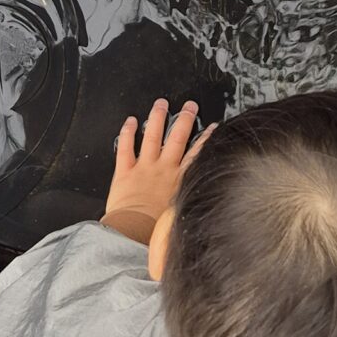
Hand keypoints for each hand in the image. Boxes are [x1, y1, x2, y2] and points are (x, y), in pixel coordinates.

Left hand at [103, 98, 201, 244]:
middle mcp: (163, 169)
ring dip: (157, 118)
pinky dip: (127, 132)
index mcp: (178, 181)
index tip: (211, 127)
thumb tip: (195, 206)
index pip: (196, 154)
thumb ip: (185, 202)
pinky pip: (126, 147)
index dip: (205, 138)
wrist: (134, 231)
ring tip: (161, 104)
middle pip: (176, 138)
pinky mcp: (124, 171)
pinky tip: (130, 121)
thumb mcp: (178, 215)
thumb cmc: (154, 229)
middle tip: (189, 106)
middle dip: (184, 119)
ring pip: (152, 137)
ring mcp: (144, 167)